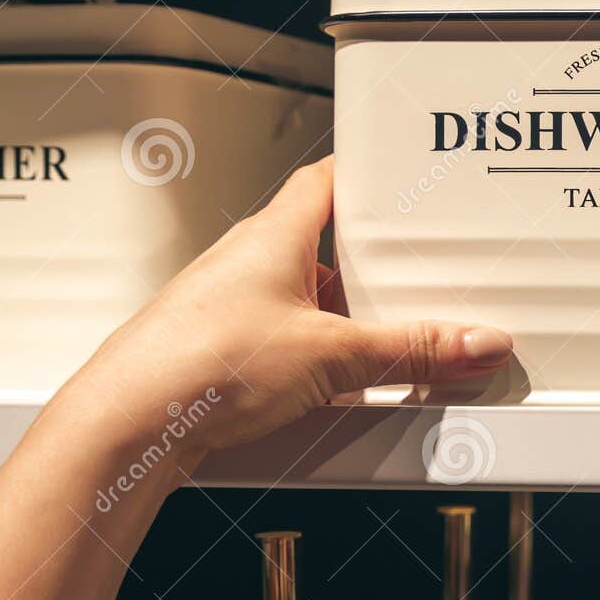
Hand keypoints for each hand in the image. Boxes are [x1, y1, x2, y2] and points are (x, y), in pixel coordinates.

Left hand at [47, 156, 512, 459]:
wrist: (127, 424)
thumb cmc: (195, 365)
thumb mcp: (332, 356)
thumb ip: (412, 351)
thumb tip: (472, 342)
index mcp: (274, 234)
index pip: (329, 178)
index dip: (370, 175)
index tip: (410, 180)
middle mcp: (250, 262)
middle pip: (331, 248)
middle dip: (377, 272)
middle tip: (421, 286)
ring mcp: (235, 307)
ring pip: (311, 301)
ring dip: (349, 323)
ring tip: (388, 352)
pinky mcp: (227, 352)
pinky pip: (292, 343)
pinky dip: (322, 360)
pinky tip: (342, 393)